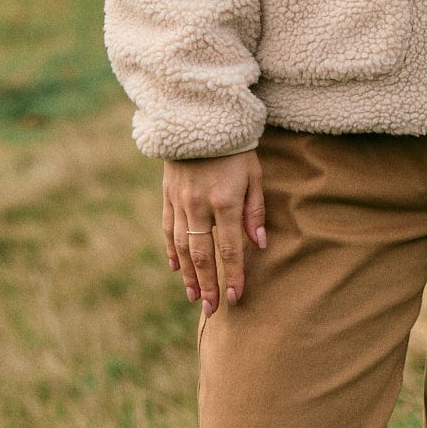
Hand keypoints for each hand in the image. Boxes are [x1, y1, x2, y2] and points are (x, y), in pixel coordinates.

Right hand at [163, 150, 265, 316]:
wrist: (201, 117)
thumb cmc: (236, 147)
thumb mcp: (254, 173)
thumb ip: (255, 210)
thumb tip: (259, 245)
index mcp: (225, 201)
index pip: (230, 248)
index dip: (233, 275)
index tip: (235, 298)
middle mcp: (199, 205)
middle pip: (203, 255)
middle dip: (208, 285)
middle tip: (212, 310)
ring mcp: (180, 202)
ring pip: (182, 247)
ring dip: (188, 275)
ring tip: (194, 297)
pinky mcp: (167, 195)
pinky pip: (168, 229)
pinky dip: (172, 251)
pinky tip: (176, 268)